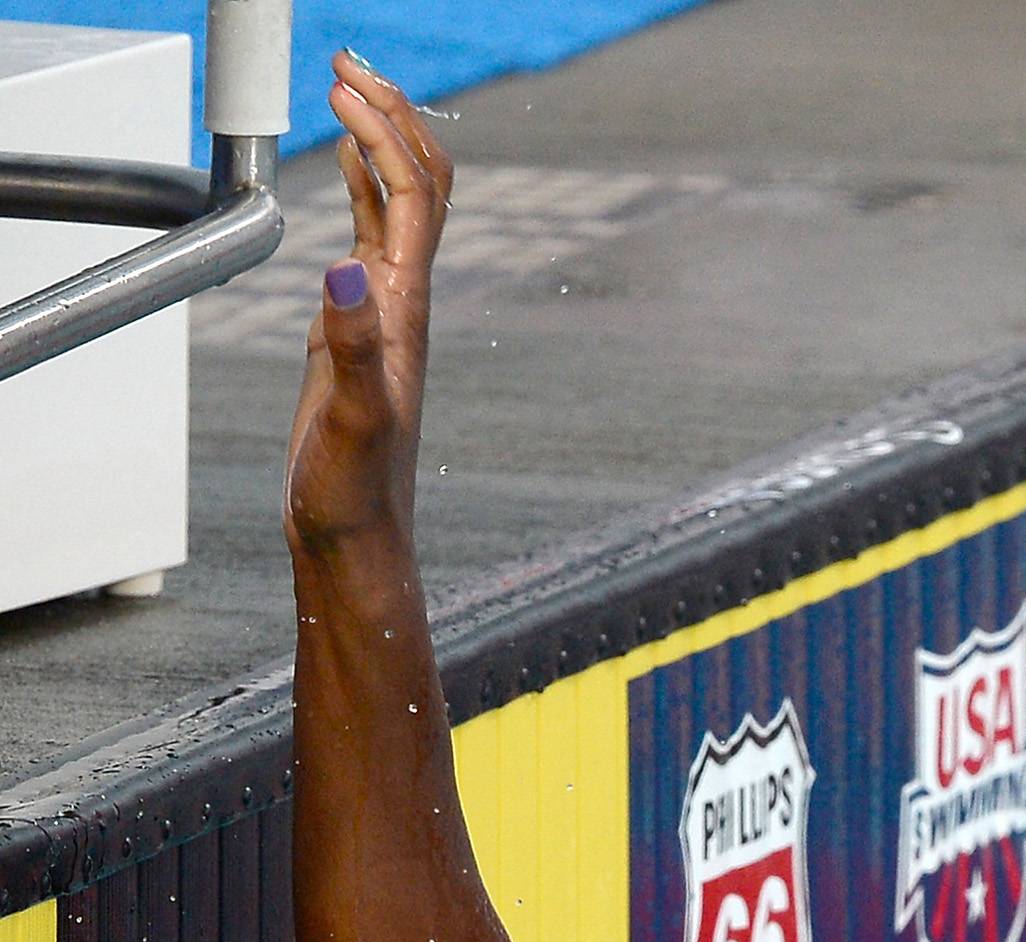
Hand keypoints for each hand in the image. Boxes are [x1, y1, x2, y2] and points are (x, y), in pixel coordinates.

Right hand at [284, 52, 453, 556]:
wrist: (355, 532)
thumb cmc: (356, 490)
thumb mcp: (355, 421)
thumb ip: (355, 349)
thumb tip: (346, 270)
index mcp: (405, 313)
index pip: (410, 199)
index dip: (385, 134)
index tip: (344, 85)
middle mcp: (404, 303)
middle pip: (420, 189)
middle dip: (393, 120)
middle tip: (350, 64)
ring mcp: (384, 312)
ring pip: (397, 207)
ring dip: (380, 143)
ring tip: (349, 90)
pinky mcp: (360, 327)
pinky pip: (371, 239)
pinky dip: (363, 188)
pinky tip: (349, 166)